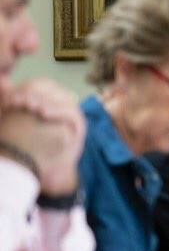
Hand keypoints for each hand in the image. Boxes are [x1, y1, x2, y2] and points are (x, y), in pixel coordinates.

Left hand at [0, 79, 84, 195]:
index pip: (39, 84)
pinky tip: (42, 114)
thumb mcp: (16, 121)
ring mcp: (70, 113)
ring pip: (61, 97)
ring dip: (44, 100)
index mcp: (47, 99)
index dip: (24, 88)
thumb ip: (11, 103)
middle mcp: (60, 103)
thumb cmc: (30, 146)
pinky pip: (71, 112)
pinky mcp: (78, 125)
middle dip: (32, 93)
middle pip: (50, 88)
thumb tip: (2, 82)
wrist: (45, 168)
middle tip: (16, 101)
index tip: (9, 99)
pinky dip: (57, 111)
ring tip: (29, 106)